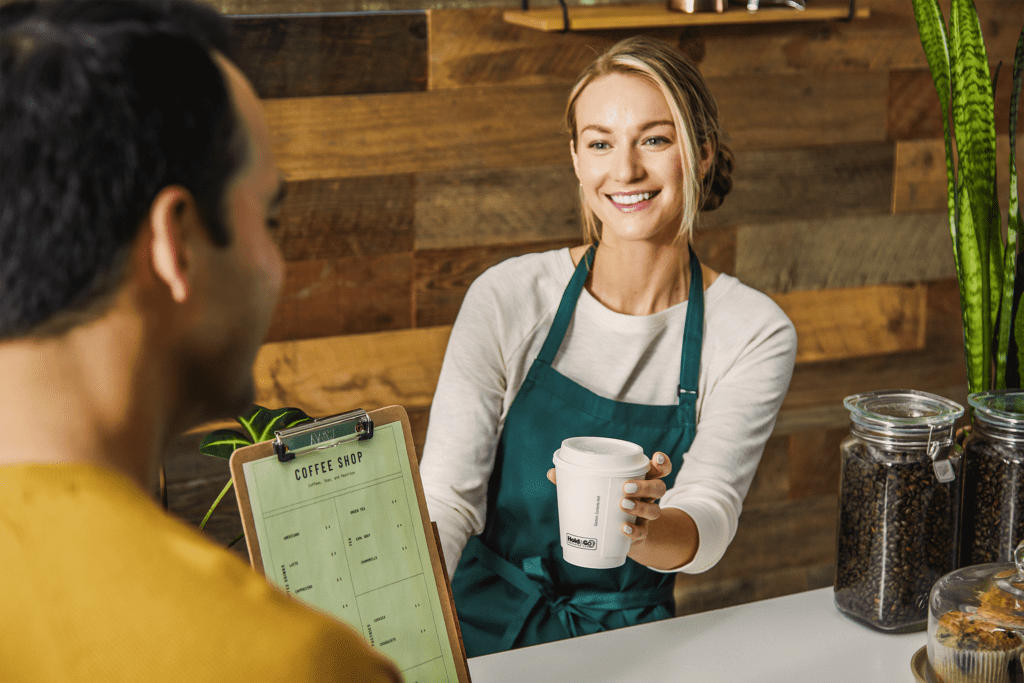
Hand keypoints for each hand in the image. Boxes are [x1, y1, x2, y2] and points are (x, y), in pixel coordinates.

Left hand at [545, 452, 671, 545]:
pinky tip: (623, 529)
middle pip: (659, 488)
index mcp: (641, 480)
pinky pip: (643, 532)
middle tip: (627, 487)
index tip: (655, 458)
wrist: (620, 537)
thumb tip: (552, 472)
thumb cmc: (607, 504)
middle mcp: (648, 497)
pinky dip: (634, 530)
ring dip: (640, 507)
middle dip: (646, 486)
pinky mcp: (641, 533)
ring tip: (622, 504)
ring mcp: (646, 516)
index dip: (662, 462)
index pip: (660, 469)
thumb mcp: (596, 489)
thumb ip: (577, 480)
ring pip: (655, 510)